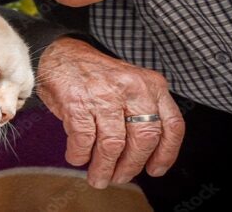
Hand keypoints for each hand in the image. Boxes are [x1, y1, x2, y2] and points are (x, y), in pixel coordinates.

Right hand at [36, 37, 184, 188]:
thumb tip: (143, 157)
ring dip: (104, 168)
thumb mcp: (131, 85)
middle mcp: (132, 88)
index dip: (166, 154)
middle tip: (120, 177)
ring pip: (113, 145)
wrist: (61, 55)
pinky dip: (80, 155)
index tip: (155, 169)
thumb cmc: (97, 76)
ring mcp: (104, 95)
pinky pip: (84, 141)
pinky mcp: (77, 103)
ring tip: (98, 177)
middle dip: (131, 166)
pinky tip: (78, 157)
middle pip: (144, 139)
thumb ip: (143, 112)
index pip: (171, 125)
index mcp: (151, 84)